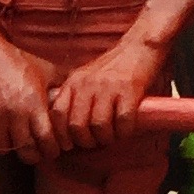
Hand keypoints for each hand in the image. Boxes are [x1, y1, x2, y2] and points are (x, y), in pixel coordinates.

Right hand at [0, 23, 60, 163]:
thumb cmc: (13, 59)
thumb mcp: (42, 68)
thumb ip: (60, 84)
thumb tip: (77, 97)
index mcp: (33, 103)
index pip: (47, 142)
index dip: (51, 150)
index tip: (51, 149)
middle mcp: (13, 113)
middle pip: (26, 152)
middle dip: (32, 155)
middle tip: (32, 151)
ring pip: (3, 149)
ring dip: (9, 147)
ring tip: (12, 140)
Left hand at [49, 34, 166, 151]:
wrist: (136, 48)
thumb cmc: (111, 70)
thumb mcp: (86, 79)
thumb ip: (76, 99)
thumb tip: (67, 132)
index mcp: (74, 82)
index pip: (58, 114)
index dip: (62, 136)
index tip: (70, 146)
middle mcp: (87, 84)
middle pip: (77, 126)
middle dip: (87, 142)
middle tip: (96, 142)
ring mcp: (107, 86)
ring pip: (99, 126)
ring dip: (107, 138)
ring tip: (112, 135)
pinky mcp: (128, 90)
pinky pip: (123, 121)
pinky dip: (125, 132)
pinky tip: (126, 128)